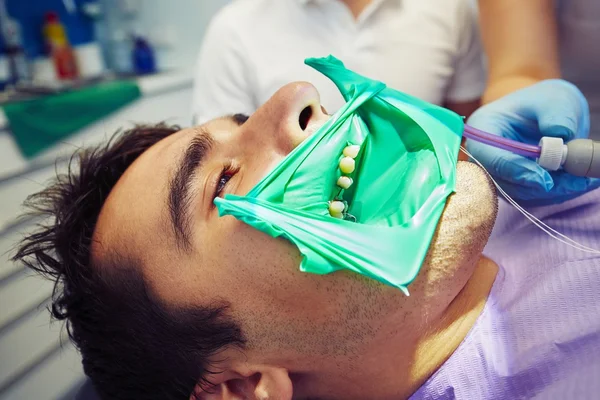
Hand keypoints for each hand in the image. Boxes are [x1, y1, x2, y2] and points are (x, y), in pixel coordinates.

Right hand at [466, 79, 599, 205]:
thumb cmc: (545, 102)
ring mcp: (496, 173)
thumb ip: (556, 114)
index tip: (546, 179)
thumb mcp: (554, 98)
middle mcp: (484, 155)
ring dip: (551, 192)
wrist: (545, 114)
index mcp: (483, 129)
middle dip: (539, 186)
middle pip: (503, 181)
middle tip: (575, 182)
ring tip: (582, 180)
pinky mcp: (512, 185)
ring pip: (519, 193)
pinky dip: (555, 194)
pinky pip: (531, 197)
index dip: (515, 170)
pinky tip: (576, 182)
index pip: (490, 156)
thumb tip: (560, 134)